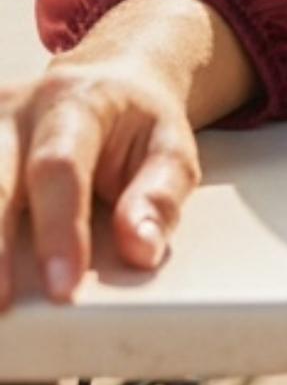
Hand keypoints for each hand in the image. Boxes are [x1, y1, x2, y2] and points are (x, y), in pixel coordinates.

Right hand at [0, 54, 200, 306]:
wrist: (108, 78)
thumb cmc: (136, 125)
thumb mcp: (171, 147)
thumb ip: (159, 196)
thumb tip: (140, 248)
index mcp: (76, 102)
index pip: (60, 167)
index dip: (58, 230)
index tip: (63, 287)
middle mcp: (17, 110)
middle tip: (0, 307)